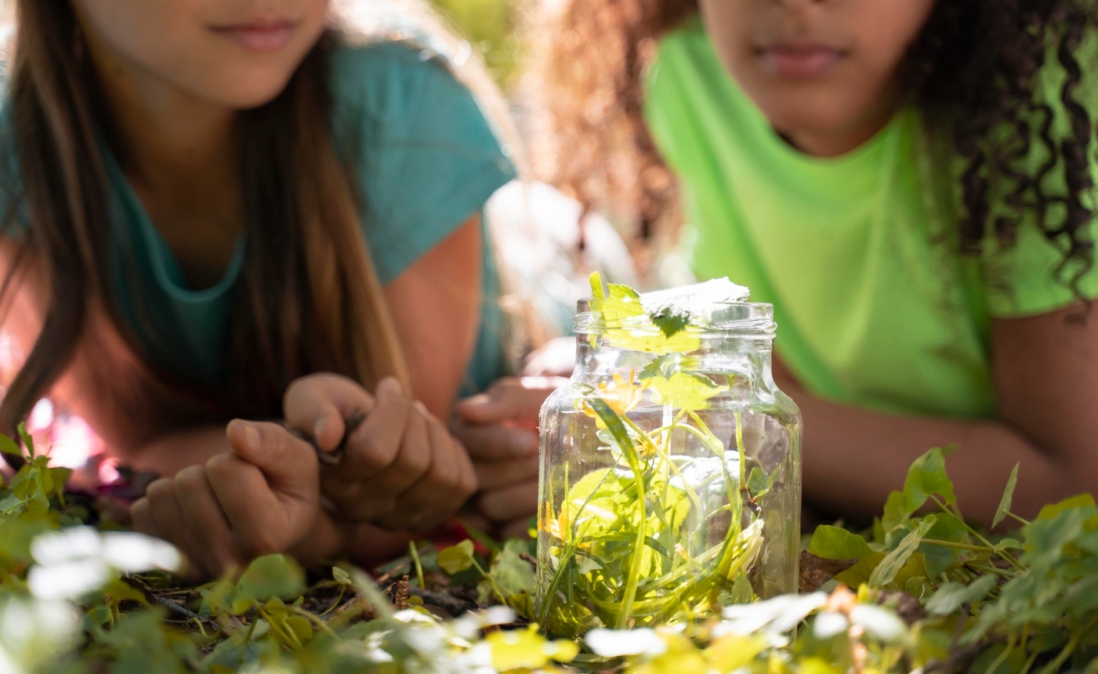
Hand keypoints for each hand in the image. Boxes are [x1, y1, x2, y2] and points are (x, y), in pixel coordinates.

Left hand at [131, 420, 337, 580]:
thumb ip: (274, 443)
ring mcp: (195, 567)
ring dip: (187, 485)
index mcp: (269, 537)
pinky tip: (193, 514)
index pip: (226, 469)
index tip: (258, 475)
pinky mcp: (166, 566)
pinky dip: (166, 503)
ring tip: (215, 500)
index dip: (239, 457)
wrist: (278, 532)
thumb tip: (235, 431)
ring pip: (162, 494)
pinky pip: (141, 512)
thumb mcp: (298, 460)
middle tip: (234, 489)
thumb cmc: (289, 489)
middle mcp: (230, 562)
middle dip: (211, 471)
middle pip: (190, 481)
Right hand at [283, 374, 476, 531]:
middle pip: (413, 462)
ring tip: (420, 420)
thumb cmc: (334, 409)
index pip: (375, 450)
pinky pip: (462, 483)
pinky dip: (455, 452)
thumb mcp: (311, 398)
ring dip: (437, 434)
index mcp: (333, 483)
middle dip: (416, 419)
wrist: (358, 430)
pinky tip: (434, 441)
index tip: (387, 388)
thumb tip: (329, 435)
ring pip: (441, 475)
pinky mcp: (431, 516)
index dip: (391, 410)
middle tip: (406, 404)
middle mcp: (364, 510)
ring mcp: (400, 518)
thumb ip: (312, 411)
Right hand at [452, 377, 566, 537]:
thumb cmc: (554, 410)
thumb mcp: (536, 394)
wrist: (580, 436)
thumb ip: (506, 399)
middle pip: (478, 478)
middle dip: (519, 469)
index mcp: (467, 433)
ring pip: (490, 507)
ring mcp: (477, 502)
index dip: (498, 443)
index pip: (469, 441)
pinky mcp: (496, 529)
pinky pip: (504, 533)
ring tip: (555, 479)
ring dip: (528, 494)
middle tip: (550, 460)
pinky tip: (550, 504)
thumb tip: (464, 411)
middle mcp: (465, 469)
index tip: (531, 441)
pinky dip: (530, 520)